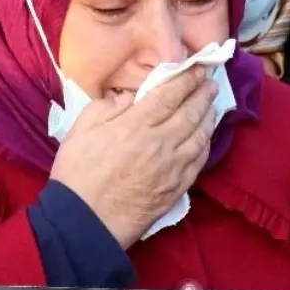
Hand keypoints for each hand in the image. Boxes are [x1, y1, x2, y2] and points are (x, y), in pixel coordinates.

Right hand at [49, 66, 217, 249]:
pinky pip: (199, 162)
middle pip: (190, 113)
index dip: (187, 78)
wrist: (85, 221)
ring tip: (212, 106)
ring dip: (208, 117)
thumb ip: (106, 107)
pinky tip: (205, 139)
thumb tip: (129, 98)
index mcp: (136, 125)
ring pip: (200, 136)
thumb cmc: (78, 173)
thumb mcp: (80, 129)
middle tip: (210, 83)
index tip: (198, 68)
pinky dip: (206, 145)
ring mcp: (171, 167)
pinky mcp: (176, 188)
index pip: (170, 94)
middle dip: (202, 94)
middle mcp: (160, 143)